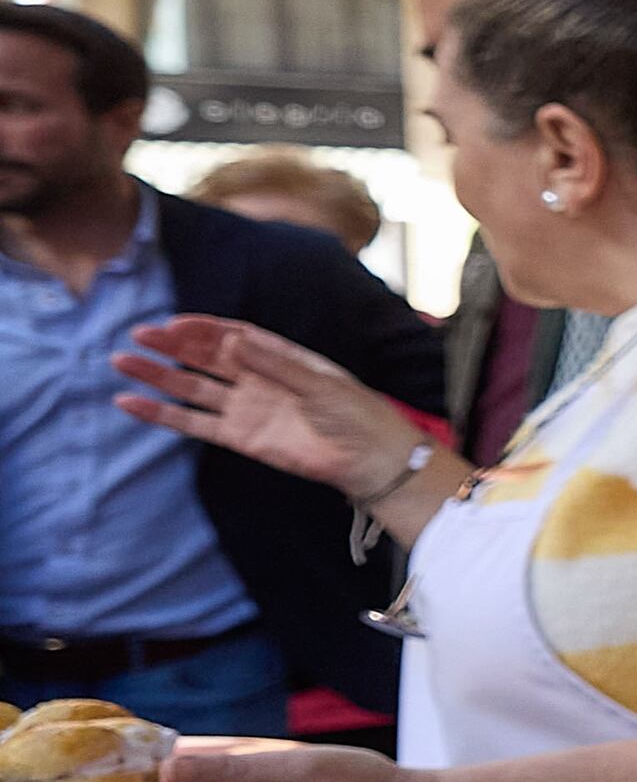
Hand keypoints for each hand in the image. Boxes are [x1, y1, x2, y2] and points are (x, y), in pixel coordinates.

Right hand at [113, 317, 429, 496]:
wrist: (369, 459)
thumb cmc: (356, 412)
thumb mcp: (319, 382)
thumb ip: (275, 364)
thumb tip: (233, 341)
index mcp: (279, 356)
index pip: (233, 334)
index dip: (203, 327)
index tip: (174, 322)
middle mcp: (256, 377)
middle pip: (206, 356)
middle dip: (172, 345)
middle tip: (137, 334)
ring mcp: (244, 407)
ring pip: (192, 386)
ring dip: (158, 375)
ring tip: (123, 362)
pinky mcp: (238, 437)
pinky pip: (194, 423)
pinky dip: (163, 414)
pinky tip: (132, 403)